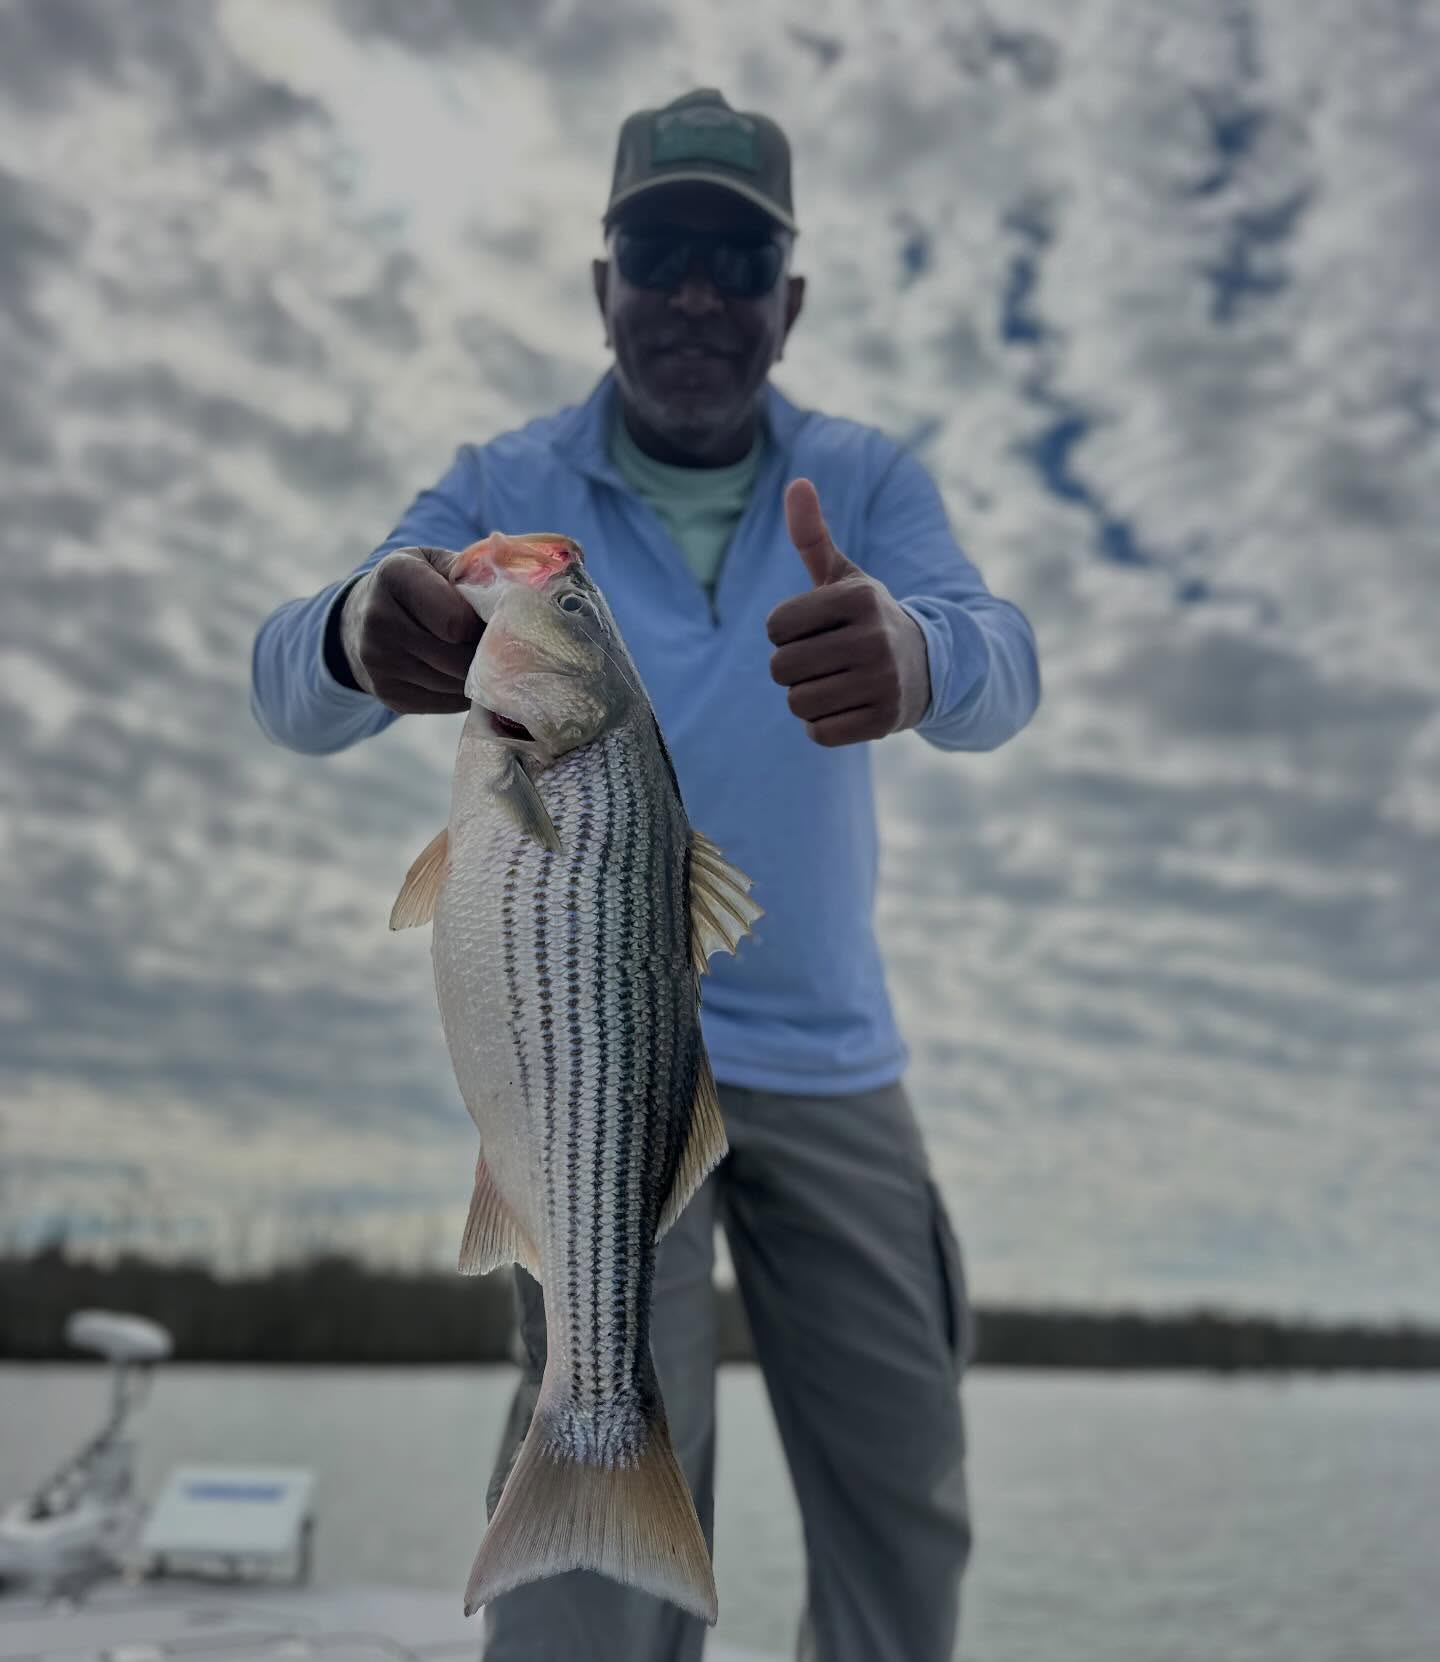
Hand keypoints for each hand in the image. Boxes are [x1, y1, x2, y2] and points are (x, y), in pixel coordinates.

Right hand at [339, 546, 480, 713]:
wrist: (361, 620)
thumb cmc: (416, 586)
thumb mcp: (436, 562)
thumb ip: (471, 571)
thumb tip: (512, 594)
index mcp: (395, 576)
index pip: (455, 620)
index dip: (480, 624)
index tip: (485, 619)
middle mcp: (379, 619)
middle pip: (457, 657)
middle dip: (483, 654)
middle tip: (494, 644)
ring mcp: (379, 662)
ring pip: (455, 684)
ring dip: (475, 675)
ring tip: (477, 657)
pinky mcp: (388, 694)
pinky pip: (446, 703)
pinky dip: (462, 693)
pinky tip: (459, 674)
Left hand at [766, 479, 930, 745]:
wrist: (931, 667)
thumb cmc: (869, 619)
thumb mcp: (846, 577)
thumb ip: (813, 536)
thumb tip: (796, 482)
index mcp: (859, 598)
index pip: (776, 626)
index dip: (784, 632)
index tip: (812, 630)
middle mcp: (873, 637)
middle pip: (781, 668)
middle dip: (792, 669)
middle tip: (822, 662)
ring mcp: (882, 681)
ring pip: (798, 703)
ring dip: (806, 698)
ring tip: (835, 683)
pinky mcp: (885, 720)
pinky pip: (819, 732)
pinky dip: (823, 725)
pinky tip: (846, 707)